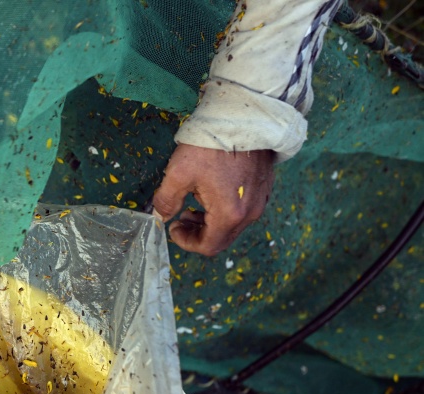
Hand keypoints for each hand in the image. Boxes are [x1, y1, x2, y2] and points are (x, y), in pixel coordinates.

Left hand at [152, 144, 274, 255]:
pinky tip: (213, 190)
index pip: (208, 246)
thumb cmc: (209, 146)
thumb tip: (160, 216)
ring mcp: (261, 199)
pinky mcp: (265, 186)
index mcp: (230, 214)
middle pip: (222, 238)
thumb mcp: (178, 173)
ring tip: (195, 202)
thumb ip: (166, 201)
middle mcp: (250, 213)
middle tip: (181, 215)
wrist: (243, 115)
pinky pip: (243, 209)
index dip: (186, 242)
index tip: (173, 226)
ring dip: (211, 220)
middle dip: (198, 232)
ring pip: (233, 224)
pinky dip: (225, 209)